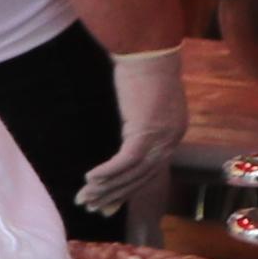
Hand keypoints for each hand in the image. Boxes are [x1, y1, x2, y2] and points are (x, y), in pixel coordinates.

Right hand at [78, 44, 189, 226]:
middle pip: (140, 177)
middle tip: (90, 206)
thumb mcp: (144, 101)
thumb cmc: (144, 68)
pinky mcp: (145, 132)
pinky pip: (125, 161)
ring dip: (106, 188)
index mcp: (173, 134)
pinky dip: (108, 173)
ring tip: (85, 197)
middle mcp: (170, 140)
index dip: (127, 190)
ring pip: (132, 173)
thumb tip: (130, 128)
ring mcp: (160, 138)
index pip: (150, 171)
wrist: (150, 52)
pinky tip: (90, 179)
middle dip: (113, 195)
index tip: (108, 204)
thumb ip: (141, 119)